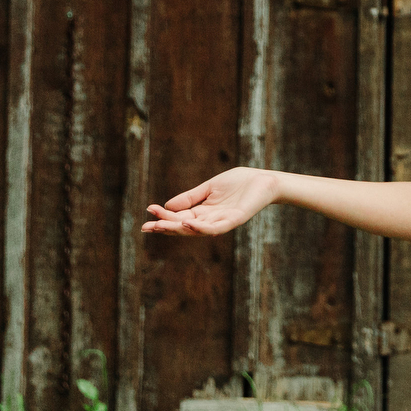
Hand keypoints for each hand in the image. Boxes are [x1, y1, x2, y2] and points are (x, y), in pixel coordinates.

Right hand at [142, 167, 276, 235]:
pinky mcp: (233, 220)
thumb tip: (167, 207)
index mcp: (203, 212)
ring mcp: (221, 222)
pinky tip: (187, 224)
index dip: (164, 216)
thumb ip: (190, 198)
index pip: (179, 217)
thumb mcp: (209, 188)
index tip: (149, 210)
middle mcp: (210, 220)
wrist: (264, 180)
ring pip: (195, 230)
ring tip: (159, 226)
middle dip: (164, 227)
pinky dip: (200, 228)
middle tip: (146, 226)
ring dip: (177, 229)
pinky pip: (215, 228)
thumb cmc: (239, 183)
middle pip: (183, 227)